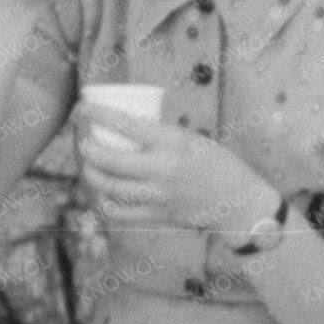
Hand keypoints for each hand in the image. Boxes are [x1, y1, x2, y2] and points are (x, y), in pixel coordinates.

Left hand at [77, 114, 280, 241]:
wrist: (242, 203)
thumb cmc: (219, 165)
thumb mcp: (193, 140)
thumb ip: (161, 137)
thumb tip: (126, 128)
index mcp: (174, 143)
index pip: (124, 124)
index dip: (96, 115)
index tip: (82, 109)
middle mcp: (164, 169)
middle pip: (109, 158)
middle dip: (86, 148)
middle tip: (82, 142)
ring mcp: (160, 195)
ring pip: (109, 186)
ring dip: (91, 174)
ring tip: (89, 166)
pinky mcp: (159, 215)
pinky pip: (121, 211)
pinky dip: (105, 203)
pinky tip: (103, 195)